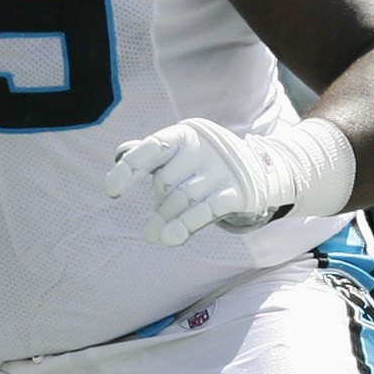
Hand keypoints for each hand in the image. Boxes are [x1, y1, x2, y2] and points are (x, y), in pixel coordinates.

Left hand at [104, 118, 298, 244]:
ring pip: (183, 198)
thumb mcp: (179, 156)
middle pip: (167, 180)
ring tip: (158, 236)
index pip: (152, 147)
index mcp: (185, 135)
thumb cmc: (205, 166)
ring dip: (168, 219)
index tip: (112, 190)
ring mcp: (224, 168)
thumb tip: (120, 154)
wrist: (261, 171)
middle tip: (154, 225)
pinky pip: (207, 209)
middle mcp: (205, 147)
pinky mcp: (239, 191)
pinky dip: (187, 224)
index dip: (130, 167)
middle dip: (158, 203)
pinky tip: (172, 238)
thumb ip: (149, 155)